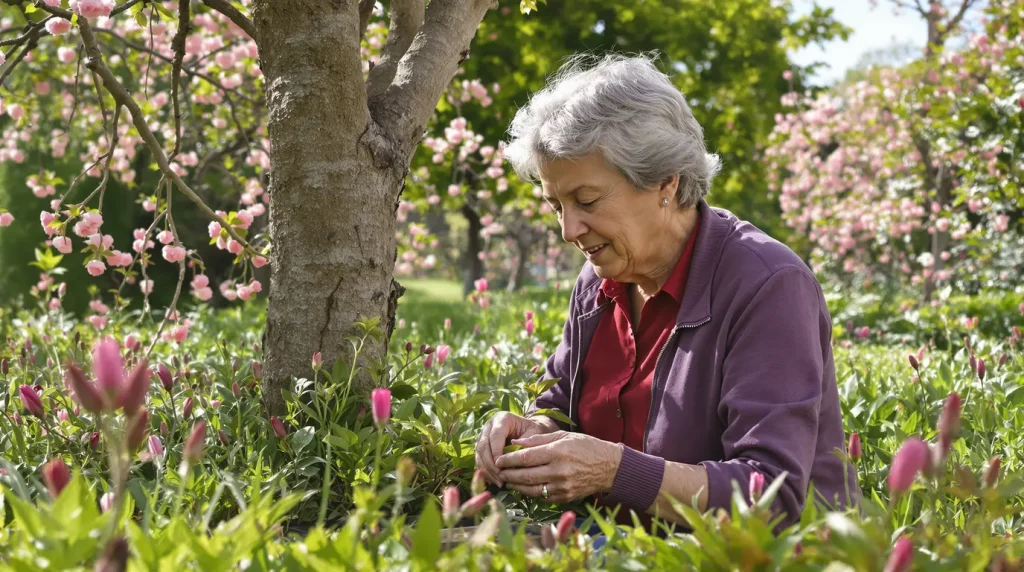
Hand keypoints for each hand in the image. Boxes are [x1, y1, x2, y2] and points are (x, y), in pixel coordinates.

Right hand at [475, 412, 549, 486]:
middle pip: (483, 446)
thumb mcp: (534, 433)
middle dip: (490, 464)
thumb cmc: (533, 431)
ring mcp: (483, 436)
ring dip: (487, 470)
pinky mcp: (481, 447)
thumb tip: (517, 456)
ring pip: (479, 454)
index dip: (496, 451)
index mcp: (501, 418)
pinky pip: (479, 460)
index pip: (495, 436)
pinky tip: (494, 481)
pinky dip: (485, 472)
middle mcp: (489, 426)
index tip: (501, 466)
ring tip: (499, 482)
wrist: (529, 430)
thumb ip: (526, 442)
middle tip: (500, 478)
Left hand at [494, 432, 621, 502]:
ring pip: (531, 489)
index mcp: (558, 452)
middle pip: (525, 475)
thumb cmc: (585, 447)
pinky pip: (542, 497)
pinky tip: (523, 487)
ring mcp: (562, 486)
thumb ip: (538, 439)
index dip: (509, 459)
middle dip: (508, 474)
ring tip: (507, 480)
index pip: (526, 457)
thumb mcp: (563, 436)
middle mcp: (559, 470)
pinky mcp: (565, 497)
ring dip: (516, 485)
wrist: (609, 467)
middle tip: (497, 471)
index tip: (498, 459)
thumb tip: (515, 442)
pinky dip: (530, 492)